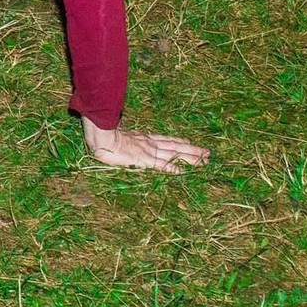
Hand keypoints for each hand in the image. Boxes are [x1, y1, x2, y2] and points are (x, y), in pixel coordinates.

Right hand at [83, 118, 210, 171]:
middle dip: (192, 150)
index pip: (167, 140)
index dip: (180, 142)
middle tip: (208, 153)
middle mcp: (149, 144)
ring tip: (204, 160)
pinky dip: (172, 168)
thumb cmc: (103, 135)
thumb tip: (125, 137)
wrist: (98, 135)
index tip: (192, 142)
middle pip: (175, 146)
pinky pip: (160, 165)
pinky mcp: (142, 159)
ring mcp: (147, 151)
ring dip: (189, 158)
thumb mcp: (117, 136)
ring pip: (173, 154)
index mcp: (144, 138)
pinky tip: (183, 172)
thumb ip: (125, 137)